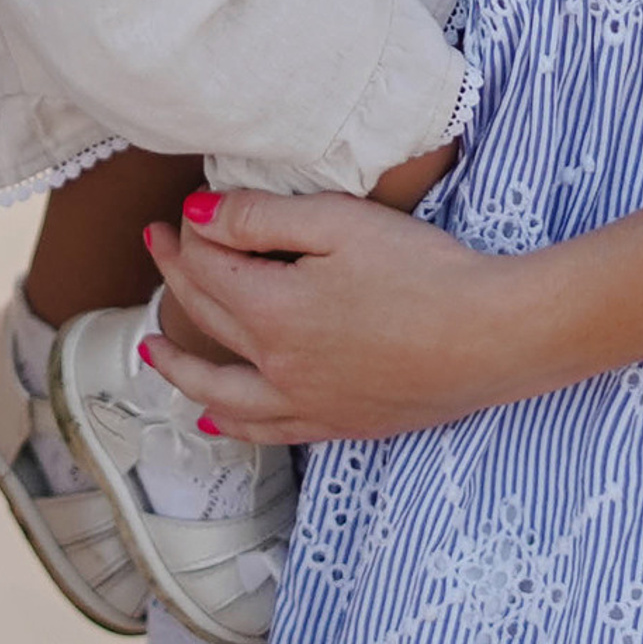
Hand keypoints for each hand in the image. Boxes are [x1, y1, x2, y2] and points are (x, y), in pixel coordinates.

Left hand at [142, 183, 561, 442]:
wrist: (492, 336)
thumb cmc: (422, 269)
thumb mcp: (339, 222)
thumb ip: (259, 218)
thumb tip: (196, 219)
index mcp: (271, 313)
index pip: (206, 269)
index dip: (188, 236)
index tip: (181, 212)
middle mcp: (277, 368)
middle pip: (207, 320)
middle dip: (176, 278)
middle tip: (157, 246)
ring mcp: (307, 404)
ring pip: (219, 392)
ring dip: (179, 368)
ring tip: (151, 353)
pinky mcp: (339, 424)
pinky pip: (264, 431)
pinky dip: (228, 423)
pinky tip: (214, 417)